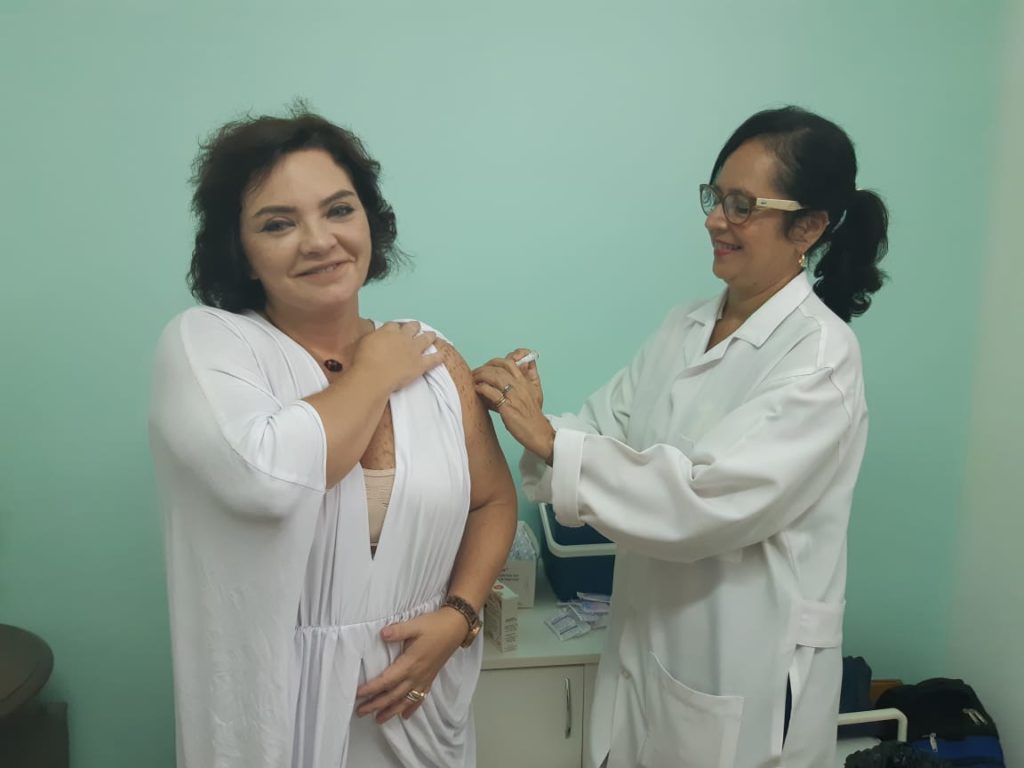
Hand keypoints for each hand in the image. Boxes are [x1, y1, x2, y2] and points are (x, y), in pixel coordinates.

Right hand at [352, 321, 441, 391]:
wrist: (374, 375)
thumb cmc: (364, 361)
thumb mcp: (364, 342)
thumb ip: (373, 338)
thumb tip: (376, 337)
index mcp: (389, 331)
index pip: (394, 325)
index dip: (396, 327)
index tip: (396, 329)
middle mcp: (403, 337)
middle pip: (412, 327)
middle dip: (414, 327)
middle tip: (415, 327)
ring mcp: (413, 350)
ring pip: (425, 338)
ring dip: (429, 336)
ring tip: (432, 335)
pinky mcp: (420, 364)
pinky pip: (433, 359)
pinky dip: (439, 357)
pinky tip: (442, 355)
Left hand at [355, 608, 466, 722]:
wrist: (456, 627)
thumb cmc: (434, 625)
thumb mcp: (415, 625)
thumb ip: (398, 630)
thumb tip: (381, 634)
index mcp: (410, 663)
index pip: (387, 680)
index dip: (372, 688)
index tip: (358, 694)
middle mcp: (416, 675)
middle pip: (393, 695)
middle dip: (376, 704)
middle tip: (360, 712)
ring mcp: (424, 679)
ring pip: (405, 701)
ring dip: (391, 711)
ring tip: (378, 720)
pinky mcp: (430, 679)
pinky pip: (420, 698)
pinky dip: (412, 708)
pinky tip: (405, 716)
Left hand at [472, 349, 554, 463]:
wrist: (538, 433)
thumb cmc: (533, 416)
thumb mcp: (535, 393)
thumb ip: (529, 378)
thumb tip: (519, 369)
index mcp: (526, 382)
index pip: (510, 362)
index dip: (494, 362)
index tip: (485, 366)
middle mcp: (520, 386)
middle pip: (499, 368)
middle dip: (483, 368)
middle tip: (474, 373)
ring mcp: (514, 396)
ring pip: (494, 377)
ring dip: (480, 376)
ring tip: (473, 379)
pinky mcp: (508, 408)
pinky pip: (492, 393)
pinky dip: (482, 388)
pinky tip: (477, 389)